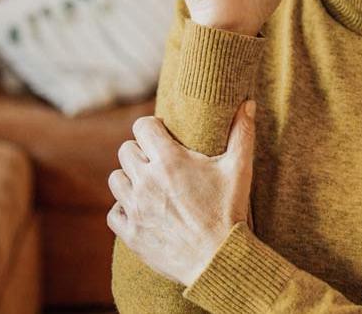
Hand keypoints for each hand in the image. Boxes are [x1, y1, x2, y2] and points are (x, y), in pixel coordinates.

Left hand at [107, 100, 257, 286]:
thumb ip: (241, 133)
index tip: (162, 134)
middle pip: (126, 150)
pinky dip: (123, 210)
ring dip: (129, 178)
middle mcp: (146, 181)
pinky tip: (140, 210)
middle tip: (157, 161)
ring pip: (115, 179)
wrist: (219, 259)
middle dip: (140, 152)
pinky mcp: (131, 233)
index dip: (151, 128)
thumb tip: (248, 103)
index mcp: (169, 161)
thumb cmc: (229, 212)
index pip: (142, 127)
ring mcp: (135, 207)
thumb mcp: (239, 169)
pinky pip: (113, 213)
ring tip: (147, 184)